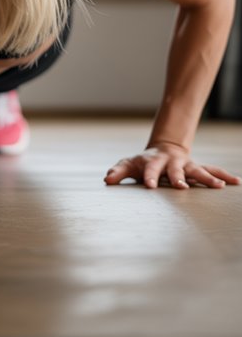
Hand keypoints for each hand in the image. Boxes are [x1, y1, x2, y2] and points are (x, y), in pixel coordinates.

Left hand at [104, 143, 240, 189]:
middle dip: (179, 178)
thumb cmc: (143, 162)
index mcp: (154, 161)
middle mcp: (172, 163)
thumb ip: (118, 171)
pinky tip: (235, 182)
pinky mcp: (197, 168)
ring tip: (218, 187)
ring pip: (198, 170)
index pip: (150, 169)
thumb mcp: (129, 164)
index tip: (151, 186)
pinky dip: (223, 176)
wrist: (164, 149)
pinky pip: (212, 171)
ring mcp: (186, 165)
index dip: (150, 177)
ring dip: (207, 178)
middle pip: (175, 170)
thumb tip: (107, 179)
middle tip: (182, 187)